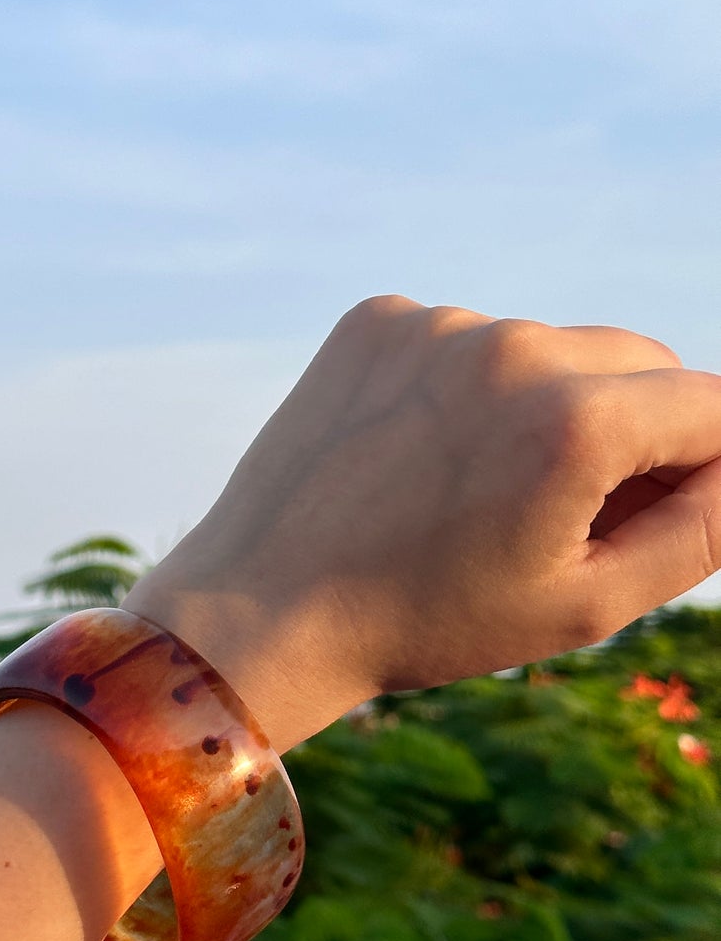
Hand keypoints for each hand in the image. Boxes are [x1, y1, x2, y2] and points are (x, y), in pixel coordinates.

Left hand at [123, 294, 720, 752]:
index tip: (657, 510)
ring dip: (546, 402)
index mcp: (577, 423)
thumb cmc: (431, 620)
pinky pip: (467, 338)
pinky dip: (467, 385)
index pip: (712, 405)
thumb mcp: (587, 602)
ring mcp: (437, 323)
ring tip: (474, 489)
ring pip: (551, 348)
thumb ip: (700, 529)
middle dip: (636, 427)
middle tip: (567, 511)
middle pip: (640, 361)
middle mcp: (513, 348)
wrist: (264, 606)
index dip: (705, 464)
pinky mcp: (376, 319)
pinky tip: (419, 453)